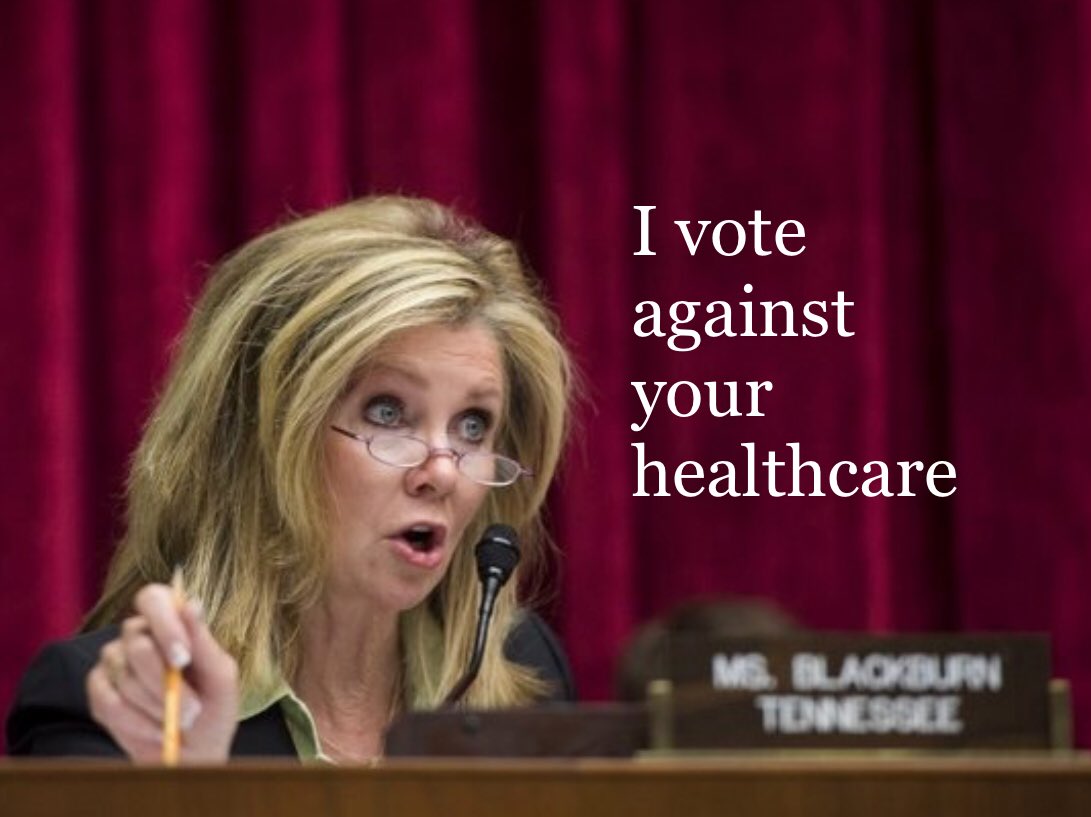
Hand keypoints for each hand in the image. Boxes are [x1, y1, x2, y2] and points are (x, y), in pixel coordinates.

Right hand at [86, 584, 238, 762]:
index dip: (165, 625)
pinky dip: (135, 723)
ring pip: (124, 677)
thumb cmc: (212, 707)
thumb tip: (191, 604)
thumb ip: (203, 642)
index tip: (183, 659)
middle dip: (165, 683)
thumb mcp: (220, 676)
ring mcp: (114, 661)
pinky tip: (156, 729)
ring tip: (179, 722)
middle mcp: (137, 634)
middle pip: (137, 644)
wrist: (193, 751)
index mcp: (170, 621)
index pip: (153, 599)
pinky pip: (107, 702)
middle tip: (192, 709)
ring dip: (157, 707)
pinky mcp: (98, 691)